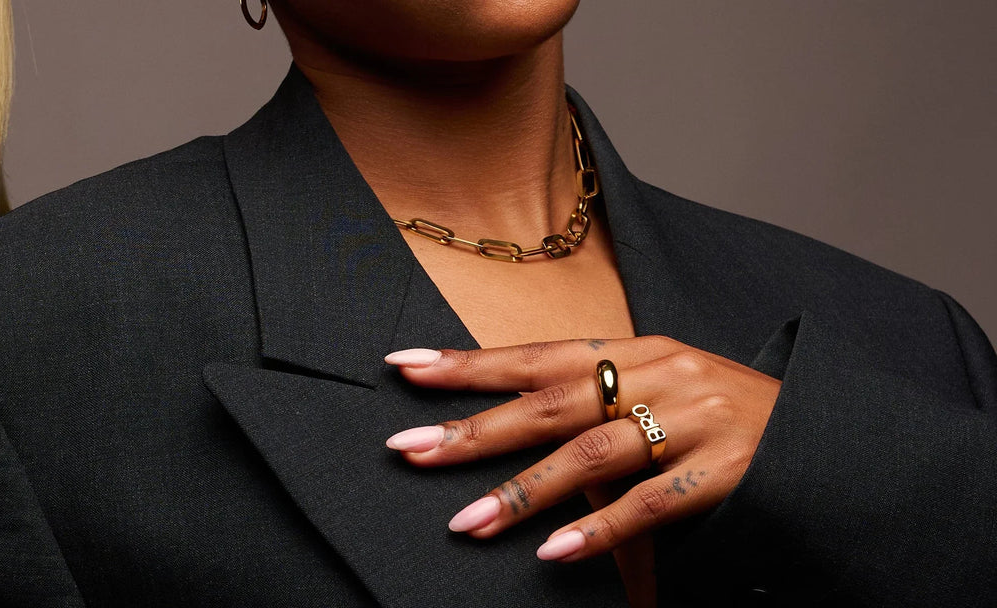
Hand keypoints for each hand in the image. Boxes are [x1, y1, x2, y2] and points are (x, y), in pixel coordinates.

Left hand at [383, 337, 780, 561]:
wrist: (821, 433)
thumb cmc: (721, 411)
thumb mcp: (659, 387)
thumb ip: (593, 400)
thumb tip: (505, 421)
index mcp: (638, 349)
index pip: (537, 354)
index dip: (470, 363)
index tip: (405, 368)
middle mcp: (661, 373)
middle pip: (551, 401)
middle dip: (476, 427)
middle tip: (410, 448)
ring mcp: (695, 418)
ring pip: (593, 454)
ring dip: (523, 491)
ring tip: (465, 523)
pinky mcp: (727, 469)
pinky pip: (652, 504)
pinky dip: (599, 529)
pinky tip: (552, 552)